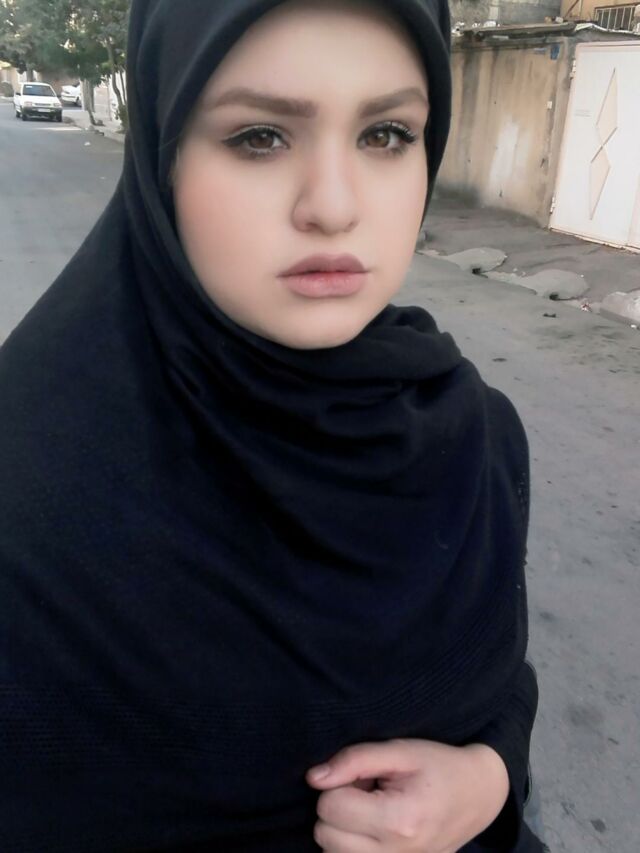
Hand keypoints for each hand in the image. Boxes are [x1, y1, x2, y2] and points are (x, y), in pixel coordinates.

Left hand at [306, 738, 508, 852]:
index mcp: (398, 820)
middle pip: (325, 835)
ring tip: (371, 808)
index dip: (339, 783)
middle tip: (366, 791)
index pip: (330, 807)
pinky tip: (371, 827)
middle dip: (336, 807)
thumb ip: (354, 760)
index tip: (363, 776)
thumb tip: (313, 778)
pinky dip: (350, 846)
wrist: (479, 794)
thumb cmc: (439, 766)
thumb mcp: (400, 750)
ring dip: (342, 829)